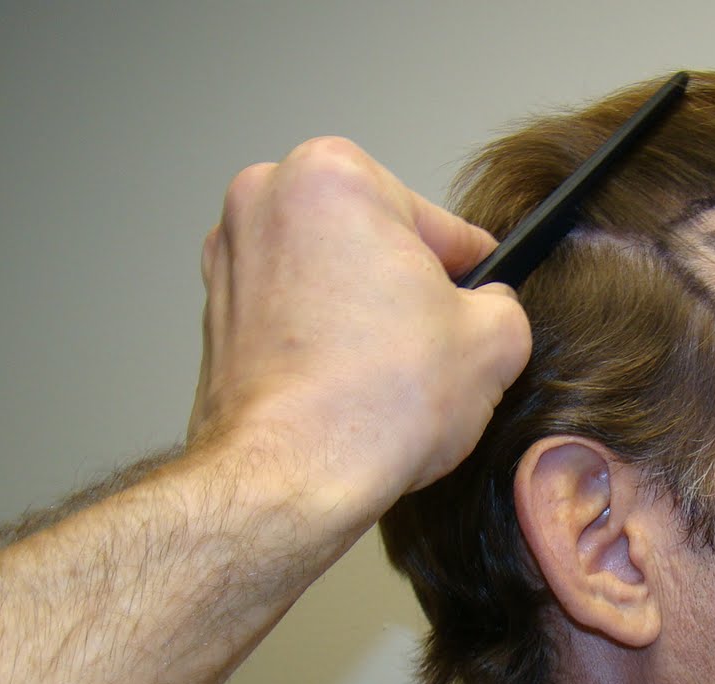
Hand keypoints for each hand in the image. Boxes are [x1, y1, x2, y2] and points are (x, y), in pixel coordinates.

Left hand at [189, 137, 529, 523]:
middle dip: (406, 292)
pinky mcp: (212, 315)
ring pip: (332, 279)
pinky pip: (293, 317)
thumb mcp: (494, 341)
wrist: (291, 477)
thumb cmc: (376, 402)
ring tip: (388, 376)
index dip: (471, 277)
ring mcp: (229, 257)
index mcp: (334, 174)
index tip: (477, 307)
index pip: (438, 225)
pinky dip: (321, 344)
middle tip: (430, 350)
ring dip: (363, 317)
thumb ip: (503, 302)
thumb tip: (489, 308)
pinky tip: (347, 388)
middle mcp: (266, 198)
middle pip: (376, 244)